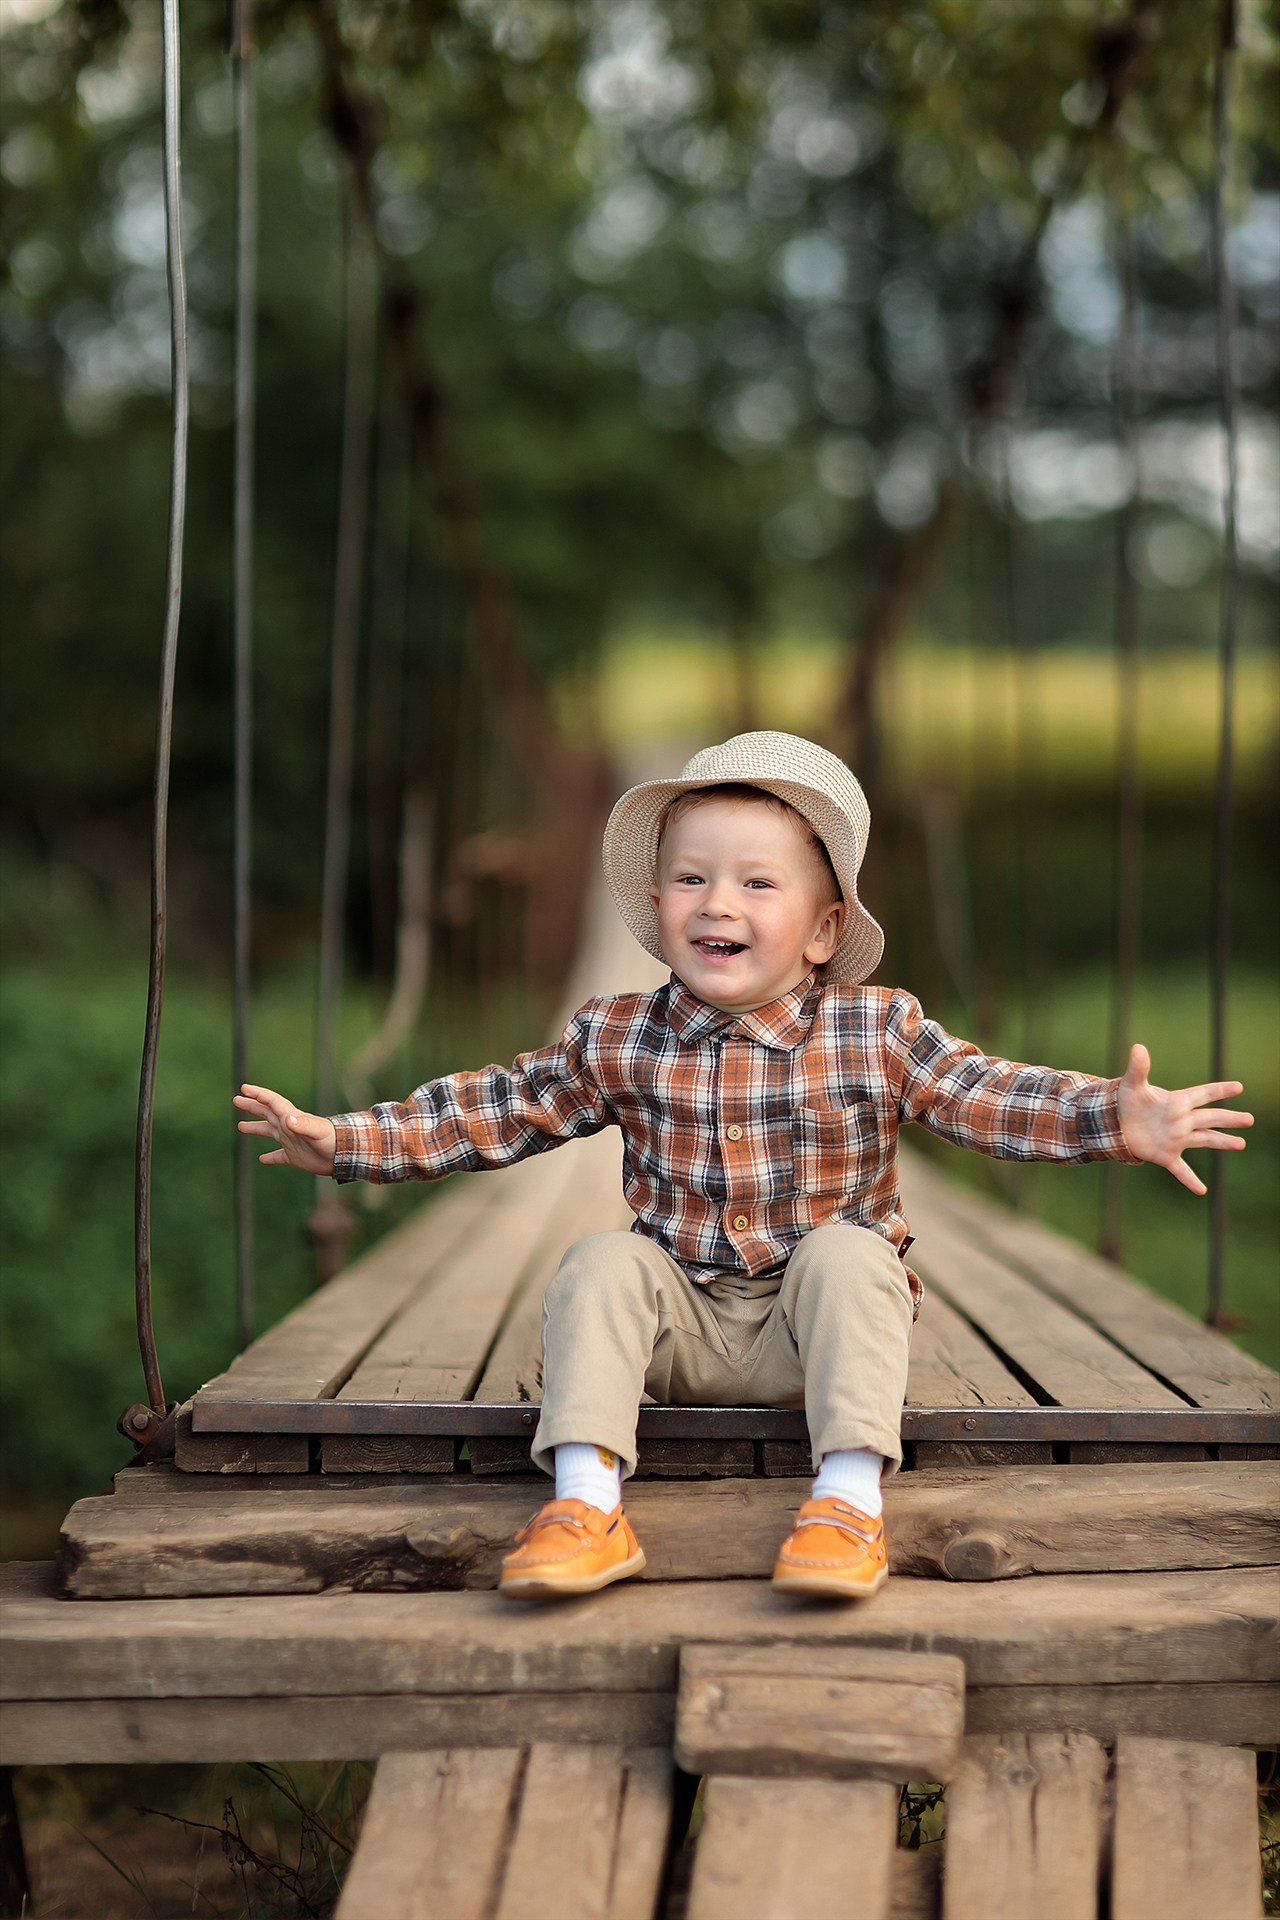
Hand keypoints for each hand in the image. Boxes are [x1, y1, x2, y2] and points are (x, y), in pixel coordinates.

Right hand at [234, 1084, 336, 1175]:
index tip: (244, 1088)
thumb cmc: (332, 1141)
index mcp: (292, 1117)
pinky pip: (279, 1156)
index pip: (272, 1102)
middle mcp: (290, 1127)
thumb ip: (303, 1124)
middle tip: (236, 1100)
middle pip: (267, 1113)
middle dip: (252, 1106)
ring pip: (269, 1132)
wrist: (344, 1156)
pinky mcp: (295, 1156)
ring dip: (256, 1128)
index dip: (259, 1094)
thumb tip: (287, 1118)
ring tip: (240, 1126)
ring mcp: (292, 1141)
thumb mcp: (317, 1131)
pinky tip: (263, 1159)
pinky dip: (271, 1157)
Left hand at [1117, 1044, 1252, 1194]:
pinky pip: (1181, 1170)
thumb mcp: (1132, 1084)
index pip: (1203, 1094)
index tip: (1238, 1087)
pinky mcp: (1166, 1155)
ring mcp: (1176, 1138)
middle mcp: (1181, 1120)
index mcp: (1177, 1102)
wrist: (1113, 1122)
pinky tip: (1201, 1190)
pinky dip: (1190, 1180)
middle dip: (1229, 1118)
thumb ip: (1138, 1067)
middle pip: (1210, 1118)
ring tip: (1240, 1144)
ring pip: (1204, 1140)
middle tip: (1249, 1118)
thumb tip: (1137, 1047)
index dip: (1219, 1090)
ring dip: (1222, 1142)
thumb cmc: (1125, 1100)